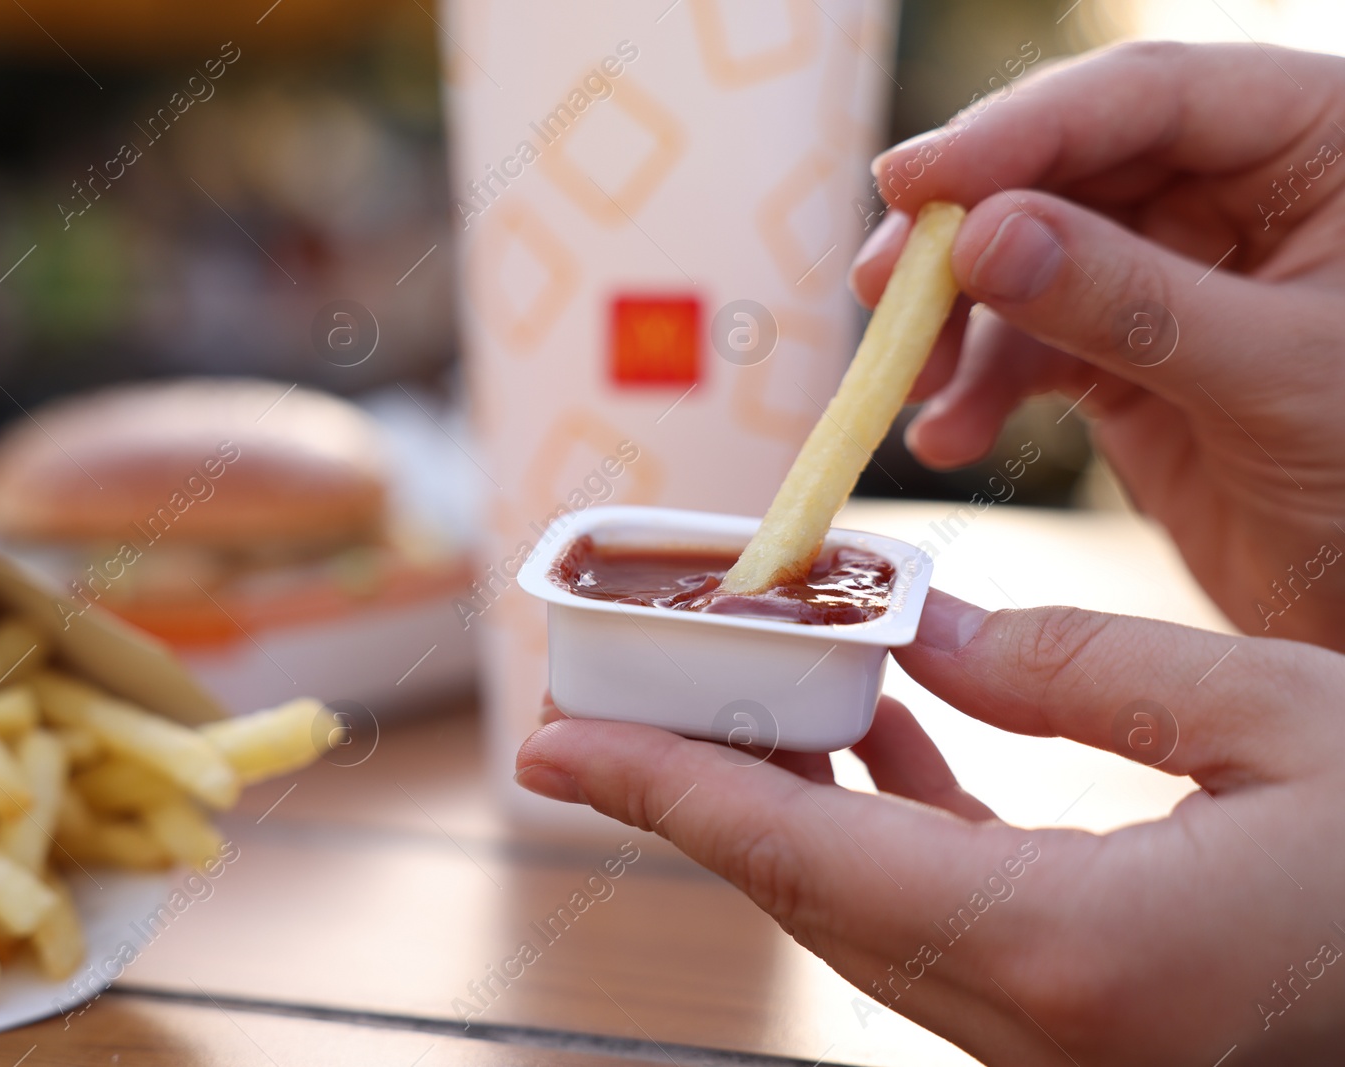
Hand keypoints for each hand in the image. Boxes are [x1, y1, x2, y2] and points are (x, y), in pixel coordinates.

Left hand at [517, 591, 1344, 1065]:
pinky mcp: (1091, 1018)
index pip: (802, 857)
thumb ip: (1084, 671)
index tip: (548, 742)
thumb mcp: (1282, 720)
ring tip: (726, 693)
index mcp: (1076, 949)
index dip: (659, 790)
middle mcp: (1044, 1023)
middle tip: (596, 707)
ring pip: (862, 911)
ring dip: (781, 801)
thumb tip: (935, 635)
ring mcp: (1063, 1040)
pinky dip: (885, 824)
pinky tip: (876, 734)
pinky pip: (942, 918)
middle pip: (805, 890)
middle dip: (689, 791)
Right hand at [849, 41, 1344, 650]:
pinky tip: (949, 436)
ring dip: (957, 325)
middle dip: (964, 237)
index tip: (911, 183)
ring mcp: (1176, 274)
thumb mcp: (1274, 375)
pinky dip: (979, 390)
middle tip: (883, 286)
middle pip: (1066, 172)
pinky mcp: (1130, 355)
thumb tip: (979, 239)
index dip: (1020, 132)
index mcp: (1318, 143)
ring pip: (1031, 261)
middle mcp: (1240, 190)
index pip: (1151, 98)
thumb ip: (1129, 301)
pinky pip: (1031, 347)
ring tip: (906, 385)